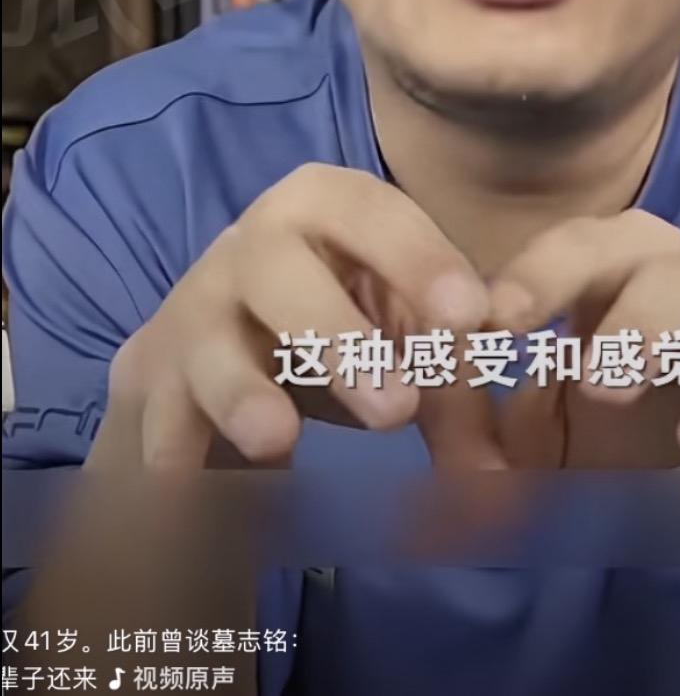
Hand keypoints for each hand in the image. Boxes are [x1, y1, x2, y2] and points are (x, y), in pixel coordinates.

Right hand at [98, 167, 501, 471]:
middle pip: (278, 270)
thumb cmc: (336, 320)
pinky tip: (203, 501)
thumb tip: (499, 474)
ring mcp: (194, 311)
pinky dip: (179, 463)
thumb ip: (452, 385)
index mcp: (323, 206)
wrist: (214, 344)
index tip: (471, 318)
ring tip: (277, 439)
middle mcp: (251, 244)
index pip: (370, 211)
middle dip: (336, 336)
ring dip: (242, 393)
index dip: (419, 258)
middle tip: (398, 408)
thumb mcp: (399, 333)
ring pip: (209, 344)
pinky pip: (161, 424)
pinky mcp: (151, 381)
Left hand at [487, 213, 679, 471]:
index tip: (498, 323)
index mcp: (618, 270)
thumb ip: (494, 436)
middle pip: (666, 276)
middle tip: (598, 383)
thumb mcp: (559, 427)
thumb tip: (440, 457)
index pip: (575, 248)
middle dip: (632, 326)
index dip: (537, 278)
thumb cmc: (643, 415)